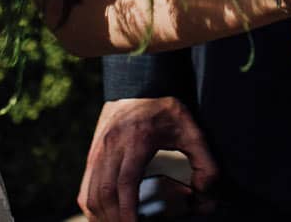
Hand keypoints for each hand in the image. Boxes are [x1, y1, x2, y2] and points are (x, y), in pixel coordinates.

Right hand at [77, 97, 218, 221]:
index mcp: (136, 140)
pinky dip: (92, 207)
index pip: (125, 182)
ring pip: (91, 194)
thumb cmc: (165, 108)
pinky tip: (106, 216)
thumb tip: (206, 192)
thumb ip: (205, 161)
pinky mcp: (92, 154)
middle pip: (105, 192)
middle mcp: (112, 146)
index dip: (127, 210)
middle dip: (115, 219)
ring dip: (103, 216)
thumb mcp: (192, 130)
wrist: (138, 82)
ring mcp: (98, 150)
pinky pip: (85, 188)